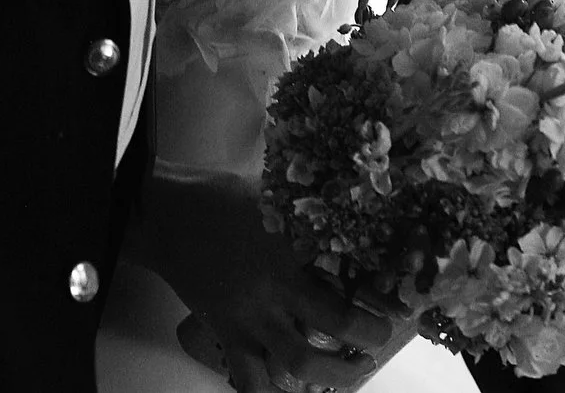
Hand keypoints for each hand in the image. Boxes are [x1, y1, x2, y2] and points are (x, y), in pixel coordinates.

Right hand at [131, 173, 407, 391]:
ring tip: (348, 372)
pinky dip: (268, 392)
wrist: (168, 218)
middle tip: (375, 341)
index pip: (342, 271)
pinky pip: (249, 380)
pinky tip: (283, 391)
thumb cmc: (218, 197)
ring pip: (297, 360)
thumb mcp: (268, 192)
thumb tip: (341, 209)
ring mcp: (250, 317)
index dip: (375, 291)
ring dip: (330, 373)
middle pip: (332, 325)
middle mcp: (274, 288)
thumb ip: (300, 211)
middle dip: (363, 338)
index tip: (397, 300)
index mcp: (287, 248)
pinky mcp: (227, 334)